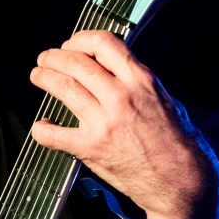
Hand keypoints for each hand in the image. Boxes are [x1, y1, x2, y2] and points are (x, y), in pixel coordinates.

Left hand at [29, 30, 218, 218]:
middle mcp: (120, 96)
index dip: (79, 40)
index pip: (103, 43)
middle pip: (76, 62)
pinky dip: (41, 129)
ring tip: (39, 76)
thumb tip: (111, 70)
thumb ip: (135, 82)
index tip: (71, 45)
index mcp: (140, 80)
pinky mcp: (90, 147)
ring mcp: (103, 121)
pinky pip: (53, 134)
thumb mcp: (162, 98)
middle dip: (54, 57)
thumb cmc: (175, 142)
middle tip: (46, 60)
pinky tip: (42, 126)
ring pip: (63, 87)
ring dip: (44, 78)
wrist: (179, 179)